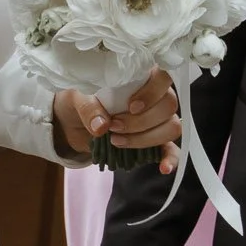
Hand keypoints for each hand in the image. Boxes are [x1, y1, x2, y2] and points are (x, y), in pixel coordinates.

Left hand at [52, 68, 180, 169]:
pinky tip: (163, 168)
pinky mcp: (155, 141)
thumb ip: (89, 108)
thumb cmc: (81, 100)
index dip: (153, 92)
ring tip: (117, 141)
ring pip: (171, 127)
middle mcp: (155, 95)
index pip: (163, 76)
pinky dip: (170, 159)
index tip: (132, 106)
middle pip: (168, 105)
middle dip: (141, 121)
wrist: (73, 121)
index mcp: (140, 76)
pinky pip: (172, 149)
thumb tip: (101, 126)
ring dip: (147, 138)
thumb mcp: (77, 98)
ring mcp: (158, 119)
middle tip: (113, 127)